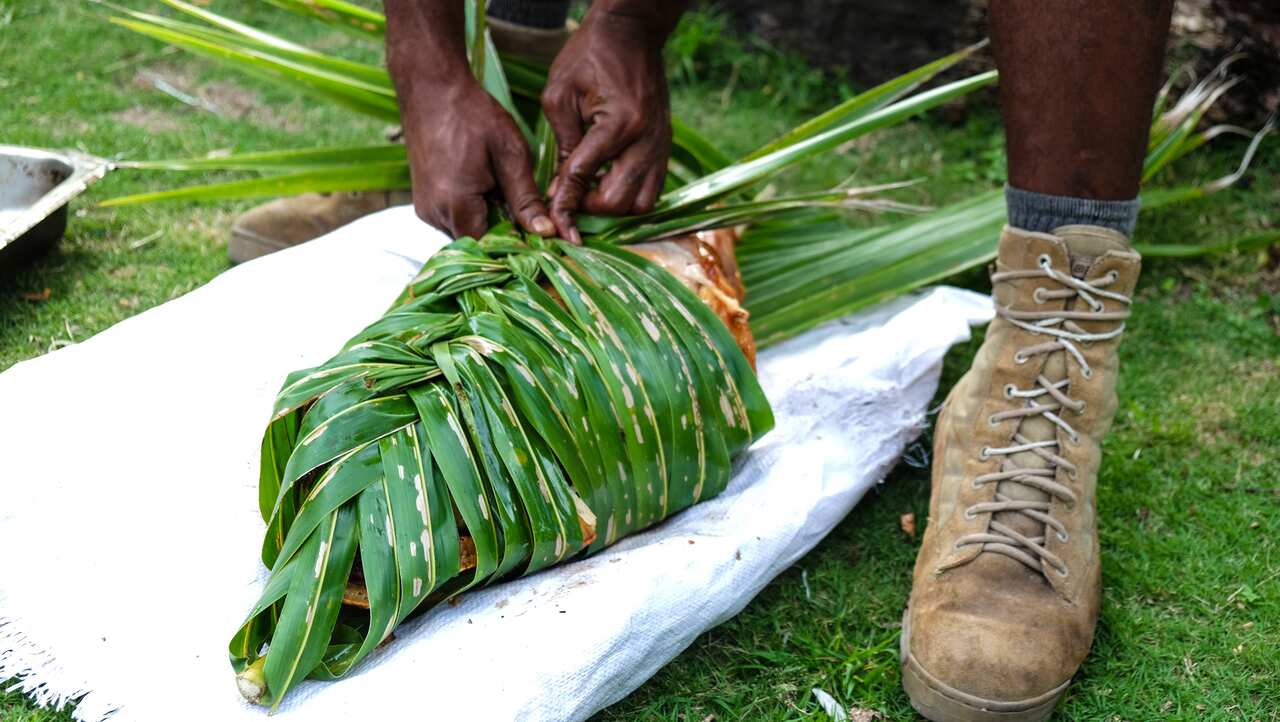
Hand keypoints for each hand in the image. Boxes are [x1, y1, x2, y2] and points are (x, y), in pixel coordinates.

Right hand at [399, 79, 553, 239]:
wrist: (430, 88)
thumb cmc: (473, 114)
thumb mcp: (510, 153)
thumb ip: (526, 197)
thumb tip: (546, 232)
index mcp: (457, 205)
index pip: (492, 247)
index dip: (518, 244)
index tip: (540, 233)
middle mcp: (435, 214)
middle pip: (479, 242)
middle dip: (504, 231)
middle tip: (526, 207)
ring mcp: (426, 209)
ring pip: (466, 232)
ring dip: (488, 220)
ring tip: (500, 188)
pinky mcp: (423, 201)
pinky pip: (454, 219)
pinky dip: (473, 211)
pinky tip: (484, 184)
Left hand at [541, 7, 675, 242]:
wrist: (633, 32)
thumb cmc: (590, 56)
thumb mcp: (560, 94)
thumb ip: (561, 144)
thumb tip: (560, 189)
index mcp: (619, 123)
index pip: (585, 176)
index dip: (564, 202)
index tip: (551, 218)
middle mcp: (646, 140)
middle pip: (620, 202)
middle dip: (591, 208)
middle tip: (571, 198)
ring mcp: (660, 145)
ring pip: (643, 204)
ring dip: (615, 207)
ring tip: (592, 192)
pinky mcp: (665, 146)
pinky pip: (653, 189)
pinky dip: (631, 195)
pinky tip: (609, 183)